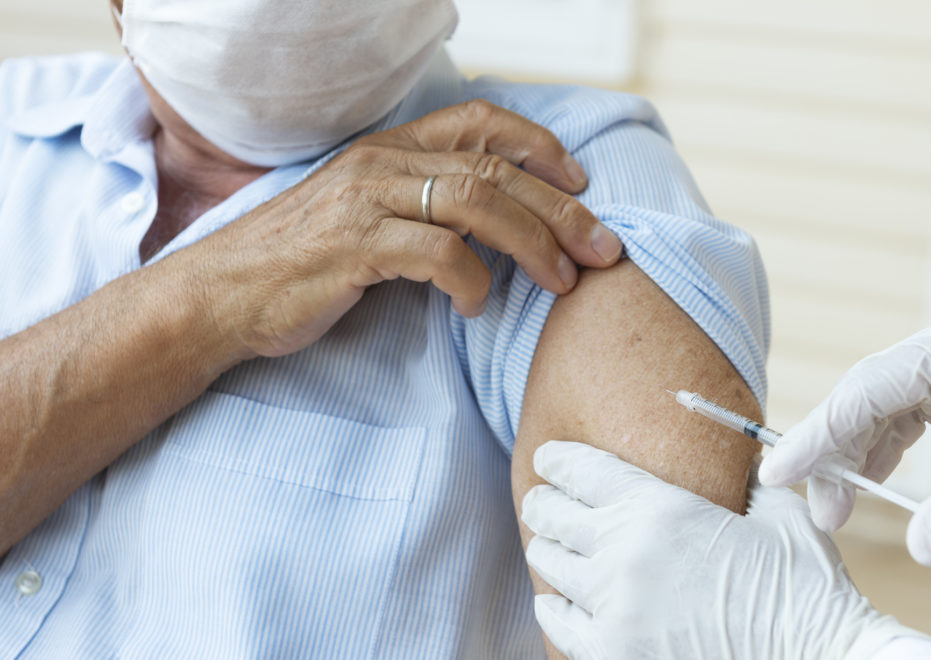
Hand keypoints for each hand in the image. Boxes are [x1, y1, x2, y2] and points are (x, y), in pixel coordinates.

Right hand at [177, 99, 623, 357]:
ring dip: (533, 243)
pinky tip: (479, 308)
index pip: (478, 122)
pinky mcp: (352, 247)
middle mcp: (380, 164)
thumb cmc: (298, 267)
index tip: (580, 182)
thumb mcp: (363, 220)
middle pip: (494, 169)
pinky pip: (436, 254)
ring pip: (476, 202)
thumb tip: (493, 229)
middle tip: (603, 249)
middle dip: (561, 209)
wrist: (217, 299)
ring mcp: (364, 202)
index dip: (539, 145)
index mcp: (387, 151)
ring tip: (563, 281)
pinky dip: (472, 282)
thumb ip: (420, 210)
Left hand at [521, 441, 920, 659]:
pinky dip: (554, 605)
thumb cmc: (804, 589)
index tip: (548, 459)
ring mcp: (616, 609)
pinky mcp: (614, 654)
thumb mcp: (779, 514)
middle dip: (545, 502)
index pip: (580, 469)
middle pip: (550, 513)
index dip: (556, 460)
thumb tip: (737, 458)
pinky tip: (560, 598)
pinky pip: (557, 621)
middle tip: (546, 502)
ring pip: (549, 564)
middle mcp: (626, 554)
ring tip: (558, 547)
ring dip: (552, 551)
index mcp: (662, 508)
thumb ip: (745, 479)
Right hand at [759, 307, 930, 564]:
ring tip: (843, 507)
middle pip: (866, 396)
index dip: (820, 433)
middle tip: (823, 512)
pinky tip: (878, 483)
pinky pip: (913, 419)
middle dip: (835, 451)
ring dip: (858, 455)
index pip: (867, 388)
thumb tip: (921, 549)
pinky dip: (888, 452)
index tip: (782, 472)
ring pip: (885, 409)